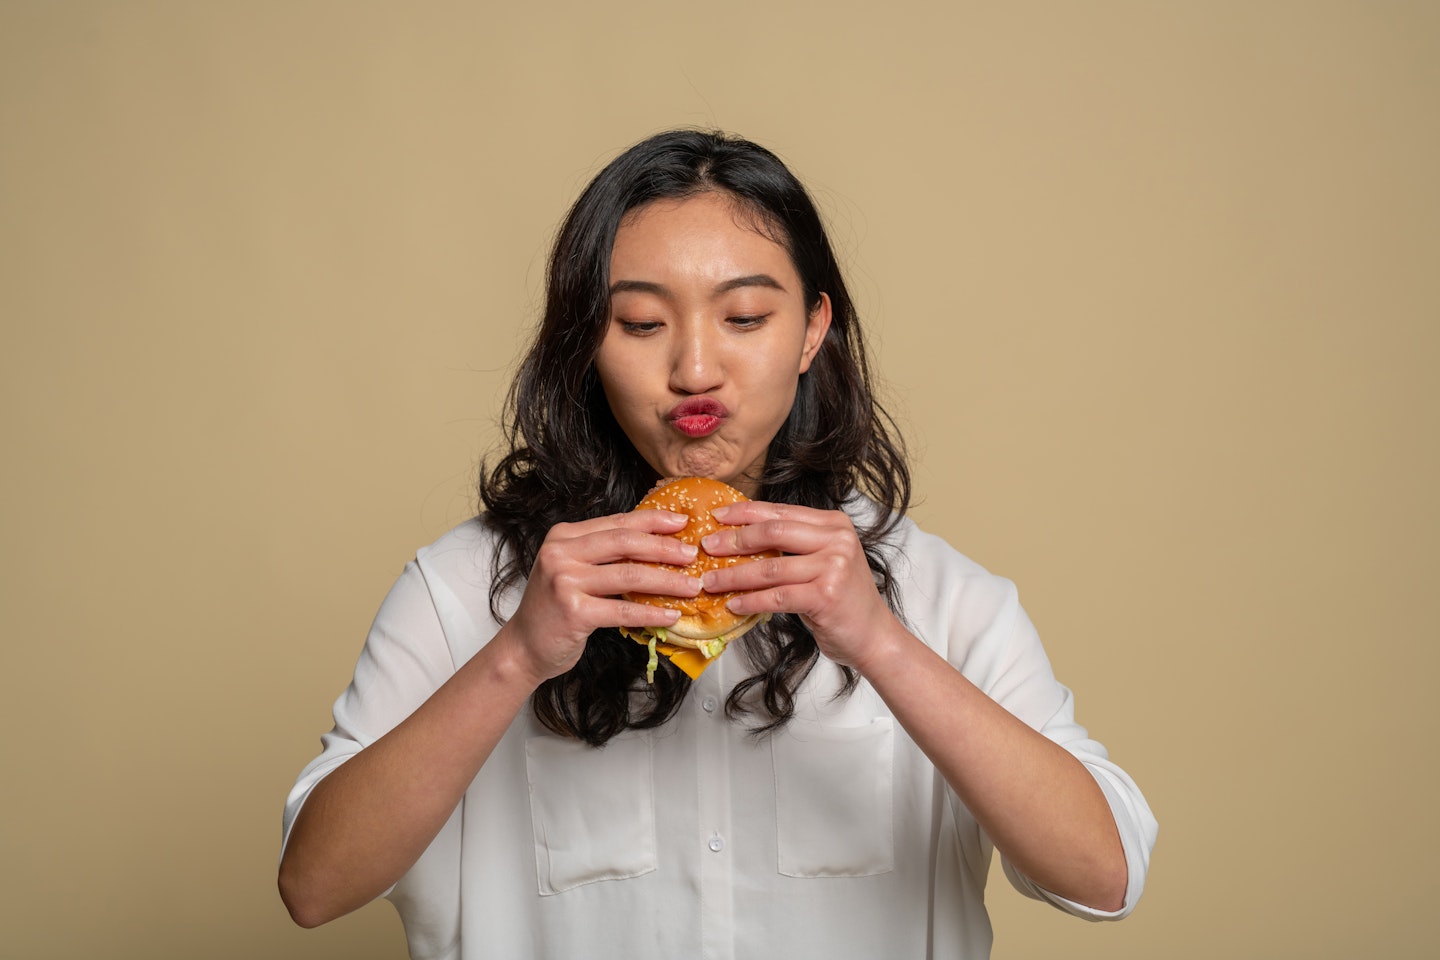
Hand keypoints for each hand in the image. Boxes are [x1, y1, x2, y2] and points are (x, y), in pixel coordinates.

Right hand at [500, 510, 702, 685]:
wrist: (523, 646)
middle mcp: (561, 553)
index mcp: (563, 536)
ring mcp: (565, 581)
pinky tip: (671, 615)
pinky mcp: (573, 611)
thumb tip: (656, 543)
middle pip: (625, 542)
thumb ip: (603, 554)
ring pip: (629, 574)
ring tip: (691, 586)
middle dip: (664, 547)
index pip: (616, 522)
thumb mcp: (572, 569)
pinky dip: (651, 613)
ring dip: (666, 581)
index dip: (652, 521)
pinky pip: (623, 609)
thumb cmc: (554, 608)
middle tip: (692, 554)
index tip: (681, 523)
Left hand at [701, 502, 900, 672]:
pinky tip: (733, 604)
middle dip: (734, 540)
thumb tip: (741, 537)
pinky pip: (776, 597)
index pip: (780, 512)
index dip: (744, 513)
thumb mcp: (824, 560)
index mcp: (834, 524)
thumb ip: (795, 544)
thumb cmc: (844, 599)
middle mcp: (837, 540)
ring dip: (734, 575)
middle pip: (772, 532)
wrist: (874, 635)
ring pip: (769, 567)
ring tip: (710, 581)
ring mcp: (833, 567)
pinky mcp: (825, 596)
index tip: (717, 517)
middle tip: (707, 548)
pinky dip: (750, 601)